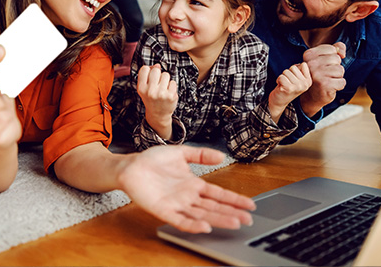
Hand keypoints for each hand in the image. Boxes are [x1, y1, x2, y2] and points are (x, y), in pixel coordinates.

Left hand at [118, 145, 255, 232]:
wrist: (130, 166)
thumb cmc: (152, 160)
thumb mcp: (181, 153)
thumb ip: (201, 155)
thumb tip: (221, 156)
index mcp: (194, 185)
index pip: (219, 194)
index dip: (234, 199)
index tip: (250, 204)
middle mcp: (188, 197)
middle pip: (214, 207)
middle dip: (232, 213)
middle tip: (248, 220)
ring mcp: (177, 205)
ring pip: (202, 215)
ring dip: (218, 220)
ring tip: (234, 223)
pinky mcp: (163, 210)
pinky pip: (180, 220)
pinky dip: (192, 224)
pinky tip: (204, 226)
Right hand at [137, 64, 177, 138]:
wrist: (158, 114)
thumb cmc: (151, 99)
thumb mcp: (144, 88)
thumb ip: (147, 76)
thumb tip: (157, 65)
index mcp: (141, 88)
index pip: (144, 69)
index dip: (148, 70)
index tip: (150, 76)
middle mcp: (150, 91)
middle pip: (156, 70)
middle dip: (158, 74)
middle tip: (158, 83)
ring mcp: (161, 93)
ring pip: (166, 75)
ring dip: (166, 80)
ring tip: (163, 88)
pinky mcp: (171, 95)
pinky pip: (173, 82)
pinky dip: (171, 86)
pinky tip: (168, 92)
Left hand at [268, 62, 311, 121]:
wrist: (279, 101)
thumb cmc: (287, 87)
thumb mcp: (297, 79)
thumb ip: (300, 71)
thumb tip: (300, 64)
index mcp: (309, 81)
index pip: (303, 64)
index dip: (295, 69)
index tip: (294, 78)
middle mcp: (305, 84)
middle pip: (293, 67)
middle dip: (287, 73)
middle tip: (287, 82)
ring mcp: (298, 86)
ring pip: (286, 71)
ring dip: (282, 77)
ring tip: (284, 85)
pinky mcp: (289, 88)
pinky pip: (281, 76)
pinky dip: (278, 80)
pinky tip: (281, 87)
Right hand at [299, 43, 345, 116]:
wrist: (311, 96)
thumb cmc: (319, 75)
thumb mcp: (323, 58)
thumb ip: (335, 48)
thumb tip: (342, 53)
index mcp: (309, 55)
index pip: (332, 49)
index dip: (332, 58)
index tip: (323, 65)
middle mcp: (311, 64)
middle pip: (337, 59)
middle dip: (335, 67)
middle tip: (326, 74)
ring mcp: (318, 74)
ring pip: (340, 70)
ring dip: (337, 77)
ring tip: (328, 80)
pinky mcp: (325, 85)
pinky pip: (342, 82)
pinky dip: (339, 85)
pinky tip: (330, 87)